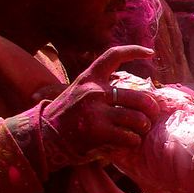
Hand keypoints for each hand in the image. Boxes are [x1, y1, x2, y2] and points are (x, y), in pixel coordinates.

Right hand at [35, 44, 156, 169]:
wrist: (42, 136)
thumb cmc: (66, 115)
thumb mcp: (78, 92)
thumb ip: (100, 89)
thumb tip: (133, 94)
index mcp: (89, 78)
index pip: (113, 56)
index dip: (134, 51)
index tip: (150, 52)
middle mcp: (93, 91)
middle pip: (140, 98)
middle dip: (151, 110)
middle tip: (150, 118)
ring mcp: (96, 111)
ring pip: (138, 119)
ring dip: (143, 128)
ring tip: (139, 131)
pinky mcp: (97, 131)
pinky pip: (129, 137)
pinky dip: (133, 141)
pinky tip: (129, 141)